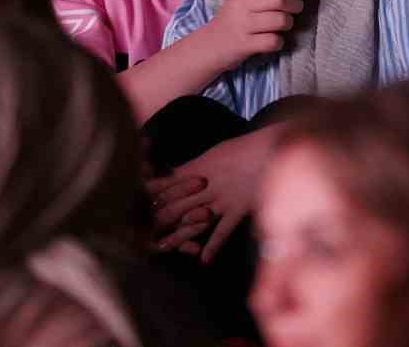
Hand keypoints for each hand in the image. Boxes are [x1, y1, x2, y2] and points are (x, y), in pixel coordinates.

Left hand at [148, 126, 284, 261]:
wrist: (270, 148)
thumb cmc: (243, 147)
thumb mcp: (214, 152)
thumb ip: (195, 166)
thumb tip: (176, 172)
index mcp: (197, 169)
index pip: (168, 184)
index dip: (153, 195)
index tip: (139, 204)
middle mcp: (205, 187)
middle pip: (176, 205)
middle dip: (159, 219)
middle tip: (141, 231)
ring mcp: (221, 200)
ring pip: (194, 221)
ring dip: (178, 236)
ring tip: (163, 247)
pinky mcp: (237, 210)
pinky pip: (223, 231)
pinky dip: (213, 246)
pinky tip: (204, 260)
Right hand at [203, 0, 303, 69]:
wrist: (210, 46)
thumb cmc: (233, 18)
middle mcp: (241, 4)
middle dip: (296, 4)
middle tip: (296, 7)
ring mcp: (243, 25)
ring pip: (281, 21)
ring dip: (288, 24)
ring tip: (283, 24)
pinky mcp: (245, 45)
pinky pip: (274, 41)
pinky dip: (278, 42)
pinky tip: (273, 40)